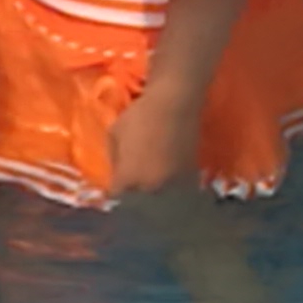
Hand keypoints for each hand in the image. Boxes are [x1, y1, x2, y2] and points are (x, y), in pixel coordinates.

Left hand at [108, 77, 203, 195]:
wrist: (175, 103)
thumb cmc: (140, 114)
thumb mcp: (114, 132)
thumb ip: (114, 157)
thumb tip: (117, 170)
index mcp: (128, 177)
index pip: (117, 195)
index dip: (115, 190)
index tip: (117, 184)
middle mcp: (149, 186)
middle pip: (139, 199)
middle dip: (135, 192)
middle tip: (135, 180)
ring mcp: (171, 182)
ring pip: (160, 194)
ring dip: (155, 188)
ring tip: (154, 177)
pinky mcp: (189, 174)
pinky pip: (177, 185)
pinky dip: (172, 180)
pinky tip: (169, 171)